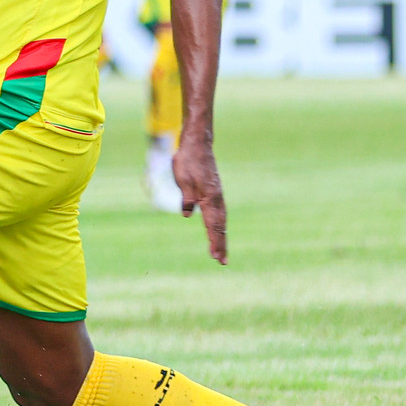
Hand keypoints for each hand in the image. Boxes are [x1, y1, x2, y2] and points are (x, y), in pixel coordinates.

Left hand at [172, 132, 227, 264]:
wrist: (197, 144)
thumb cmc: (187, 160)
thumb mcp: (182, 179)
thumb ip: (187, 197)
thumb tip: (188, 215)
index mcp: (209, 197)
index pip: (213, 224)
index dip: (214, 241)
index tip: (216, 256)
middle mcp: (216, 198)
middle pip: (220, 226)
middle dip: (221, 244)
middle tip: (222, 262)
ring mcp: (216, 195)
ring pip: (221, 220)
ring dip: (221, 236)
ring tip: (221, 252)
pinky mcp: (214, 191)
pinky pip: (218, 213)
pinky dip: (219, 225)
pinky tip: (218, 230)